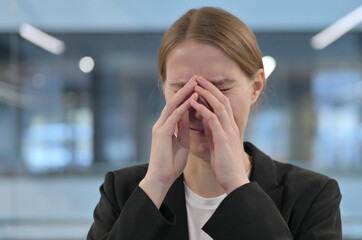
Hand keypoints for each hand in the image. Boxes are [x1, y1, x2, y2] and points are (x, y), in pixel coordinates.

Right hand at [140, 75, 197, 207]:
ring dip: (185, 93)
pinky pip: (174, 116)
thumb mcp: (182, 144)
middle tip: (196, 76)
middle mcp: (161, 123)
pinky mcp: (162, 133)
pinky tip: (193, 99)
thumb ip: (184, 130)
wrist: (161, 179)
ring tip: (196, 82)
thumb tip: (189, 118)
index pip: (177, 106)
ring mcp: (160, 127)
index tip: (197, 85)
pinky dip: (184, 106)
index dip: (187, 95)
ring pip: (173, 105)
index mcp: (166, 126)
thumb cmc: (171, 165)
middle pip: (174, 101)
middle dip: (186, 88)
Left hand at [190, 76, 249, 193]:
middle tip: (198, 77)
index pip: (223, 104)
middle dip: (210, 87)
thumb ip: (214, 132)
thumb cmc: (225, 166)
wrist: (233, 181)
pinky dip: (202, 108)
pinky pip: (212, 118)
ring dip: (206, 93)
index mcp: (229, 128)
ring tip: (195, 84)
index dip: (213, 93)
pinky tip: (192, 102)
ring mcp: (228, 131)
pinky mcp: (223, 138)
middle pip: (222, 100)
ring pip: (219, 105)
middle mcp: (231, 126)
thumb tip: (207, 122)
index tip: (202, 84)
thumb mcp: (218, 145)